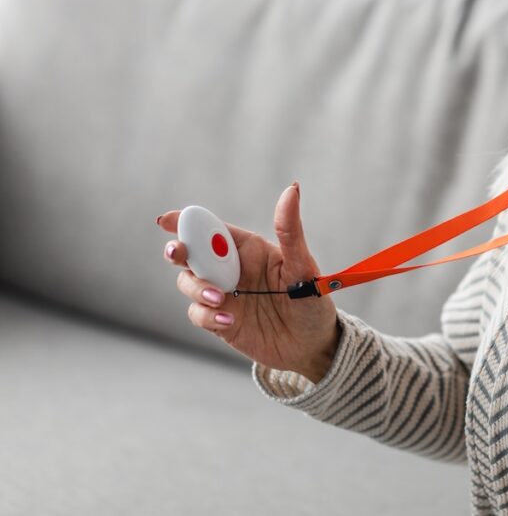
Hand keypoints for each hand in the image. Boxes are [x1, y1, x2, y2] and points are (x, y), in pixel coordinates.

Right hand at [157, 183, 340, 381]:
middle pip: (191, 252)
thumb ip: (290, 230)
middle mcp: (231, 268)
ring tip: (220, 298)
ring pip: (189, 282)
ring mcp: (223, 294)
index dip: (186, 221)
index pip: (212, 228)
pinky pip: (198, 313)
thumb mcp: (303, 265)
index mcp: (248, 248)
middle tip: (177, 253)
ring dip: (196, 287)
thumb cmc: (312, 300)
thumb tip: (292, 189)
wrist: (313, 345)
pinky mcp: (219, 320)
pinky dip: (206, 314)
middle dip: (177, 250)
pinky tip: (228, 320)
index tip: (166, 220)